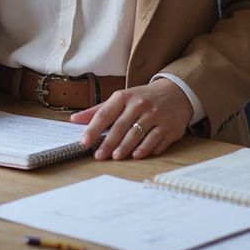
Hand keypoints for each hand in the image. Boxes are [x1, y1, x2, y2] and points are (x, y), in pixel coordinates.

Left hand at [71, 79, 191, 160]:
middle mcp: (139, 104)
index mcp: (124, 96)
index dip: (93, 128)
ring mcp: (155, 115)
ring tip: (116, 157)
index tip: (84, 142)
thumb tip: (75, 120)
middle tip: (99, 156)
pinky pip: (155, 139)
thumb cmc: (143, 98)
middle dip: (108, 142)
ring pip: (137, 133)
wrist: (175, 92)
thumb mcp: (122, 98)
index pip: (105, 113)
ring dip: (125, 147)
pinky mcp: (168, 126)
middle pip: (120, 126)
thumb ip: (99, 110)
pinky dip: (146, 148)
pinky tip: (137, 155)